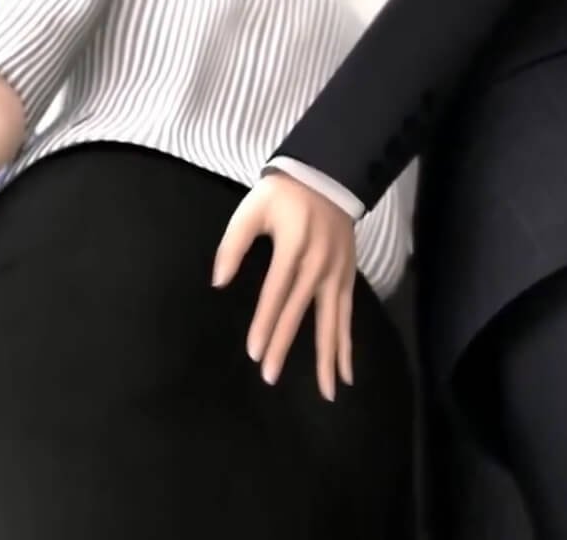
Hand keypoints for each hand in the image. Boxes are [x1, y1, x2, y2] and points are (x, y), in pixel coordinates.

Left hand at [213, 172, 356, 400]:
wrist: (328, 175)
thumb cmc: (283, 193)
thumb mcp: (252, 208)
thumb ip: (233, 244)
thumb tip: (218, 281)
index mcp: (293, 247)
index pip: (276, 292)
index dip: (265, 323)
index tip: (254, 352)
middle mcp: (319, 264)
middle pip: (300, 311)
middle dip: (284, 345)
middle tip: (270, 376)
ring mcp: (337, 272)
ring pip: (332, 320)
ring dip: (327, 356)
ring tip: (327, 391)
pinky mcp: (348, 276)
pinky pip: (348, 315)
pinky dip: (347, 343)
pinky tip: (345, 371)